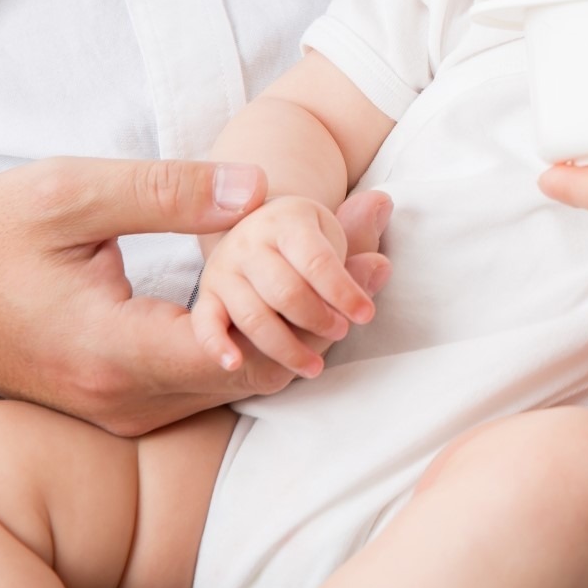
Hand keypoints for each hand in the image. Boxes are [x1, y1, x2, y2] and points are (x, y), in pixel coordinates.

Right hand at [0, 158, 389, 435]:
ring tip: (363, 251)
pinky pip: (215, 376)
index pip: (246, 345)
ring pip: (244, 376)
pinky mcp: (127, 399)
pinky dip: (265, 330)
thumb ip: (168, 192)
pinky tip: (299, 282)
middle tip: (382, 239)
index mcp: (113, 351)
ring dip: (305, 317)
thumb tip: (262, 191)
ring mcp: (127, 408)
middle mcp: (127, 398)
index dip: (315, 293)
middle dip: (328, 303)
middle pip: (260, 364)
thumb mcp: (69, 193)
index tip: (366, 239)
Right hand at [193, 195, 375, 378]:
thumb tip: (381, 266)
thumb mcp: (333, 233)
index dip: (344, 292)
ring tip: (314, 366)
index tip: (366, 314)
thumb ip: (359, 250)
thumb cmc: (305, 240)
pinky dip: (217, 346)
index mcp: (287, 221)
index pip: (317, 262)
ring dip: (286, 346)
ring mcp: (224, 270)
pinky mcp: (206, 297)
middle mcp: (249, 243)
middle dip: (318, 319)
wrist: (255, 229)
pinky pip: (206, 325)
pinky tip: (235, 365)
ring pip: (252, 317)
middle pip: (285, 292)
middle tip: (341, 332)